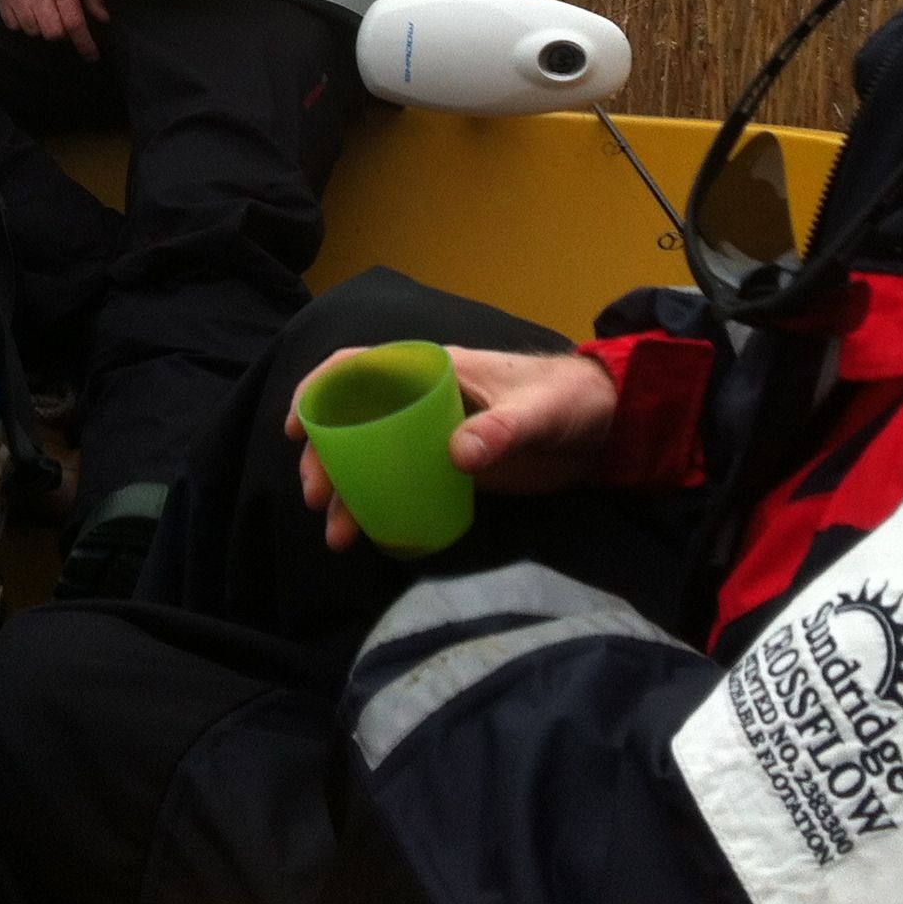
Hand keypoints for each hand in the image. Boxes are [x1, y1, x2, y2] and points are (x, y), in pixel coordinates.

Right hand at [0, 0, 110, 61]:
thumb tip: (104, 18)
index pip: (75, 25)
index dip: (85, 45)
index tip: (92, 57)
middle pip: (53, 33)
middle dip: (61, 33)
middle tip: (62, 22)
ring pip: (32, 31)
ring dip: (40, 27)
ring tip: (43, 13)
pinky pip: (12, 24)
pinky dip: (20, 23)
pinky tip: (26, 11)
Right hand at [285, 345, 618, 552]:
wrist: (603, 426)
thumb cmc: (568, 401)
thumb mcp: (539, 414)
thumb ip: (502, 430)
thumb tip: (458, 454)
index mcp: (434, 370)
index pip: (359, 367)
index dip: (320, 391)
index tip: (299, 429)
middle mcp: (422, 400)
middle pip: (354, 420)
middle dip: (327, 457)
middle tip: (319, 498)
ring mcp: (432, 435)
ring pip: (372, 457)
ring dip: (348, 491)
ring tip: (338, 534)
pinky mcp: (448, 467)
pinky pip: (400, 481)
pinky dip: (380, 506)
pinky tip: (372, 536)